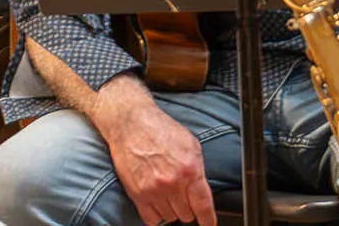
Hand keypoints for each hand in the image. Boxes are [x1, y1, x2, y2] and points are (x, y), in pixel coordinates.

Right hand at [95, 84, 217, 225]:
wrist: (130, 123)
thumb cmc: (159, 130)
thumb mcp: (190, 144)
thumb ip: (199, 170)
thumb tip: (204, 192)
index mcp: (189, 170)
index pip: (203, 207)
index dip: (208, 220)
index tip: (208, 224)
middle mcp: (172, 183)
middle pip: (186, 215)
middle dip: (187, 207)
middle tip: (181, 195)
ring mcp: (153, 190)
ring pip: (170, 217)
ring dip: (170, 209)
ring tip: (166, 193)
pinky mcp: (137, 194)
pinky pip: (151, 219)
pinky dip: (155, 215)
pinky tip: (156, 203)